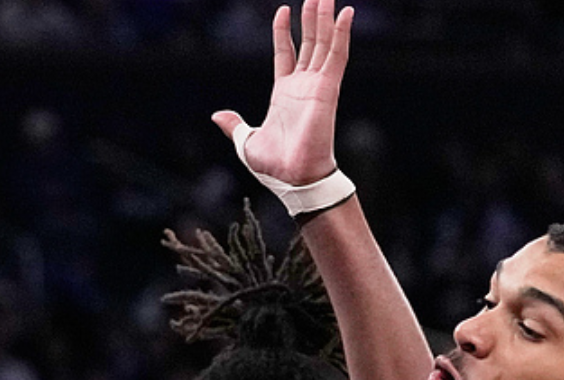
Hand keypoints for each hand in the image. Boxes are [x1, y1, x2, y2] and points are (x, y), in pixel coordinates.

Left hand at [211, 0, 353, 185]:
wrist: (293, 178)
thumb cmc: (275, 167)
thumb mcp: (246, 142)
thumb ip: (234, 126)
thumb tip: (218, 116)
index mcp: (284, 93)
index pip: (286, 53)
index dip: (283, 32)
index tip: (283, 10)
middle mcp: (303, 86)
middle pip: (309, 42)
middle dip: (311, 17)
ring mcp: (317, 85)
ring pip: (323, 43)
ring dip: (325, 18)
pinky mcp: (328, 88)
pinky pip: (337, 56)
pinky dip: (341, 34)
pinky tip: (345, 13)